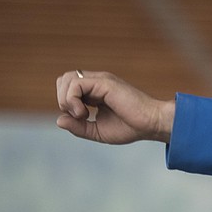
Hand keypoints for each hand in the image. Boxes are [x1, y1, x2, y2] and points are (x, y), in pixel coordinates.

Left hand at [55, 70, 174, 143]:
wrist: (152, 124)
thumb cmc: (132, 128)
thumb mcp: (98, 131)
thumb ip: (78, 127)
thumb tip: (59, 120)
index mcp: (96, 91)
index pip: (68, 88)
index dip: (66, 103)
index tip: (80, 119)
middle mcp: (97, 82)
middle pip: (64, 79)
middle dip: (62, 99)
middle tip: (79, 115)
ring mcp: (101, 80)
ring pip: (67, 79)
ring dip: (66, 100)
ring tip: (82, 114)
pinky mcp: (105, 82)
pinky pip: (76, 85)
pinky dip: (73, 100)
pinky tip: (85, 113)